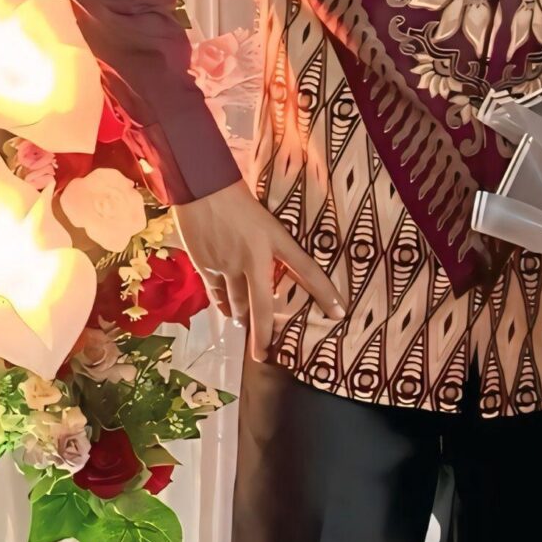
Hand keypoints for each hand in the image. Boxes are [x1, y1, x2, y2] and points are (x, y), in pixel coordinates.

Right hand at [173, 180, 349, 360]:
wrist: (201, 186)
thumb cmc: (236, 195)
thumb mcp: (265, 219)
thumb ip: (270, 245)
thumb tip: (269, 273)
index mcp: (276, 239)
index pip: (308, 270)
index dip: (325, 293)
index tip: (341, 313)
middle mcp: (255, 257)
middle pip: (262, 307)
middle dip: (263, 336)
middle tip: (264, 354)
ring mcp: (229, 264)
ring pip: (238, 304)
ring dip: (243, 318)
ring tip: (245, 326)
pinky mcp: (207, 266)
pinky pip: (217, 294)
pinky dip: (222, 305)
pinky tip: (226, 311)